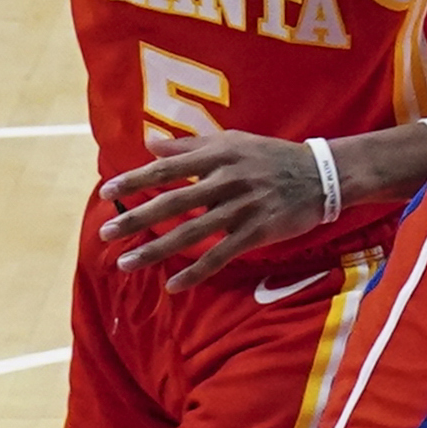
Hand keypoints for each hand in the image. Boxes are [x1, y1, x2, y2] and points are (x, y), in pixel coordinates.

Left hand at [97, 124, 426, 288]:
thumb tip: (152, 143)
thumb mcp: (233, 141)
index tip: (107, 190)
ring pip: (191, 233)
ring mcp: (242, 208)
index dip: (136, 179)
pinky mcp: (257, 232)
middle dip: (136, 219)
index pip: (168, 167)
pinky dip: (195, 272)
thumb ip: (191, 144)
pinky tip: (172, 285)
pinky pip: (220, 255)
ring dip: (156, 250)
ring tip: (126, 262)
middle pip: (173, 202)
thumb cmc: (270, 156)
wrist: (320, 175)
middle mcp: (227, 179)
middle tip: (105, 233)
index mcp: (219, 154)